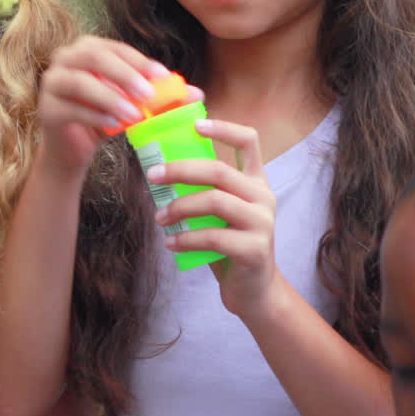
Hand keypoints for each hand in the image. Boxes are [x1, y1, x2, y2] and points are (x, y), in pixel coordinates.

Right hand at [38, 36, 200, 173]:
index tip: (163, 77)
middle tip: (148, 94)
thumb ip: (160, 96)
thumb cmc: (105, 118)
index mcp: (86, 49)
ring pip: (80, 82)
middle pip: (94, 57)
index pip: (115, 48)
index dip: (139, 61)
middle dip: (124, 74)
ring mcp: (51, 83)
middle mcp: (64, 59)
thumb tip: (196, 94)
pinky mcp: (46, 109)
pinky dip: (95, 116)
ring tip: (134, 115)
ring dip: (111, 98)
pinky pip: (71, 108)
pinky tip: (114, 126)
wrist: (74, 148)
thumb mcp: (134, 104)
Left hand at [147, 118, 278, 317]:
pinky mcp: (255, 249)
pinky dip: (186, 239)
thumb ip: (201, 191)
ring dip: (179, 207)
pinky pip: (213, 237)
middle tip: (152, 176)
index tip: (194, 125)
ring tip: (159, 218)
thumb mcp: (217, 213)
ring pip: (215, 201)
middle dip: (180, 170)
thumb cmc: (227, 245)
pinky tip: (171, 243)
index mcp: (255, 181)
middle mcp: (263, 196)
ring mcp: (262, 223)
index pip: (248, 141)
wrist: (253, 290)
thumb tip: (157, 172)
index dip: (222, 128)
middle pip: (218, 170)